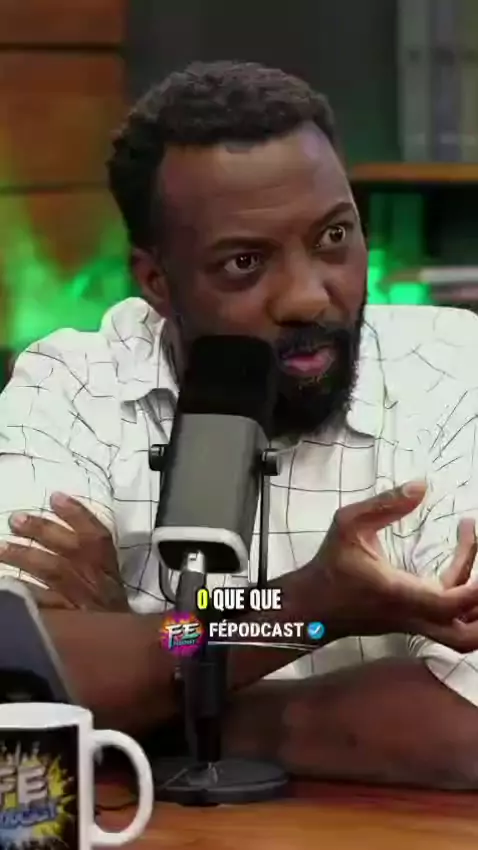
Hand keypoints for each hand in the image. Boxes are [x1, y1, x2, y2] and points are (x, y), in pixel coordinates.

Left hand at [2, 493, 128, 611]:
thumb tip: (60, 515)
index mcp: (107, 565)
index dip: (77, 514)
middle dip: (42, 531)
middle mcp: (94, 577)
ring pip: (52, 571)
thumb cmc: (108, 607)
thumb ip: (92, 555)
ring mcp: (79, 598)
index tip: (55, 497)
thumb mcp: (108, 578)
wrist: (119, 644)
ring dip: (25, 557)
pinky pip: (43, 602)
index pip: (97, 535)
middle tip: (16, 520)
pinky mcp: (66, 619)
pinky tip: (9, 584)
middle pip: (69, 548)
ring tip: (0, 548)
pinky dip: (26, 591)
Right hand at [312, 481, 477, 651]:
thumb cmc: (331, 564)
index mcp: (399, 594)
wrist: (311, 606)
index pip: (448, 603)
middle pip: (465, 637)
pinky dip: (464, 598)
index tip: (474, 540)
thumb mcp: (348, 523)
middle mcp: (413, 615)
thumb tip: (422, 486)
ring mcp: (415, 624)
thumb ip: (385, 504)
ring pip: (461, 637)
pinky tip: (462, 562)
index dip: (475, 588)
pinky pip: (449, 621)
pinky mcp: (413, 623)